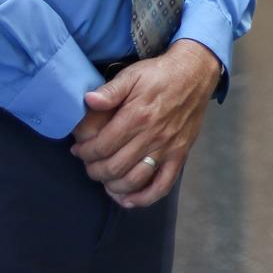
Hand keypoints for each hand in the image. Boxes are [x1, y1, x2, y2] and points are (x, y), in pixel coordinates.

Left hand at [71, 39, 222, 207]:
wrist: (195, 73)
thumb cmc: (160, 74)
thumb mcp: (133, 74)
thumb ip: (110, 90)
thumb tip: (88, 101)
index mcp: (137, 116)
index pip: (103, 146)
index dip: (85, 152)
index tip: (78, 150)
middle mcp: (152, 136)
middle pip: (115, 167)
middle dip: (95, 171)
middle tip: (88, 165)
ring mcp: (167, 149)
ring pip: (135, 181)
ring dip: (114, 187)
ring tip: (104, 179)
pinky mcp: (180, 155)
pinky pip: (162, 186)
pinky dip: (144, 198)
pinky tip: (129, 199)